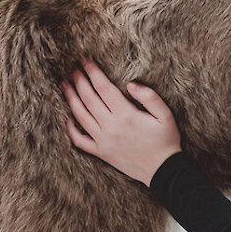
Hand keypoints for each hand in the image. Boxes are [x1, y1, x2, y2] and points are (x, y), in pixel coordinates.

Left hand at [63, 59, 182, 185]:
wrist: (162, 170)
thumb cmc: (165, 140)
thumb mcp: (165, 115)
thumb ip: (149, 97)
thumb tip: (130, 84)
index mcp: (126, 115)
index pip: (103, 88)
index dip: (93, 72)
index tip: (85, 61)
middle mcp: (111, 127)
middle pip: (89, 99)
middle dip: (79, 81)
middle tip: (73, 68)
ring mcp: (103, 140)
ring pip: (80, 116)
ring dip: (71, 98)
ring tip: (65, 84)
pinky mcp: (101, 152)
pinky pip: (79, 140)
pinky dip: (71, 128)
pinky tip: (68, 117)